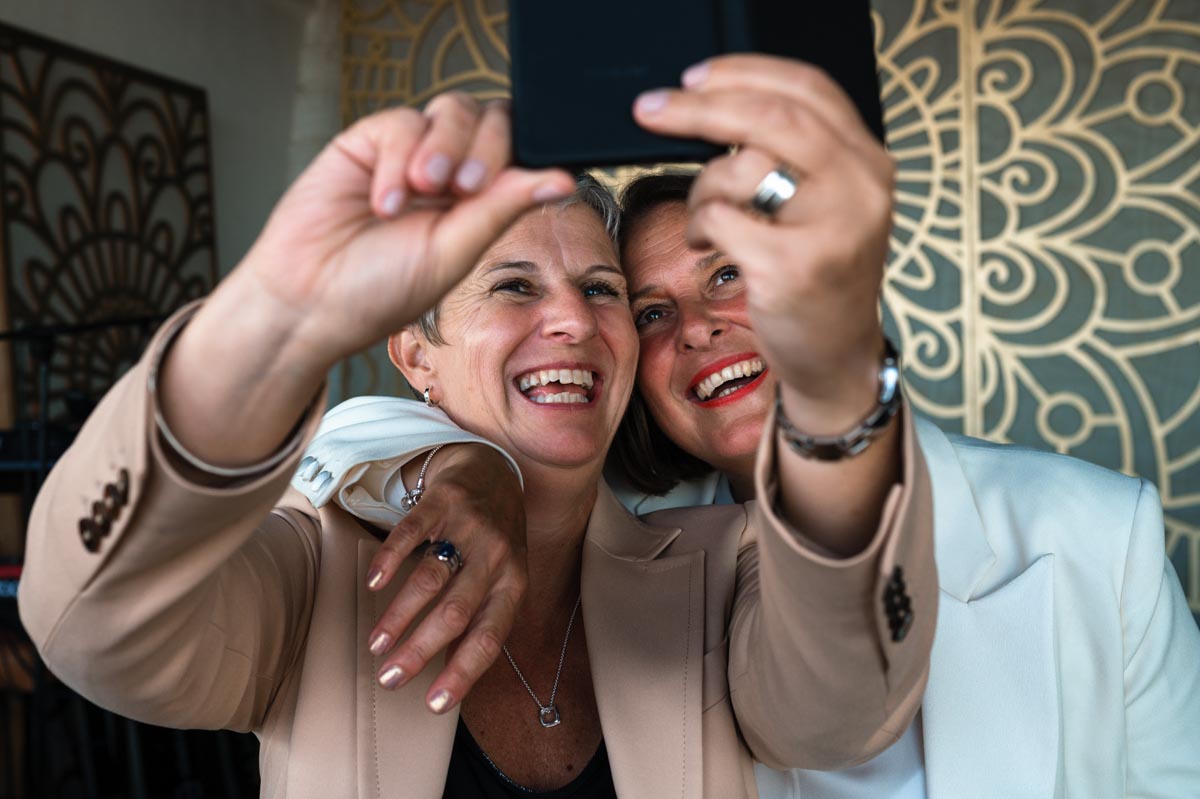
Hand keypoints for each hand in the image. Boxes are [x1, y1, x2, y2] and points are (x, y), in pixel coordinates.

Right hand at [158, 95, 573, 468]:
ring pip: (452, 109)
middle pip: (493, 118)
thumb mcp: (454, 252)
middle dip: (484, 148)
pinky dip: (398, 158)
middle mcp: (451, 171)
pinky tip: (385, 202)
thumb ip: (502, 208)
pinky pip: (400, 122)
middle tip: (462, 189)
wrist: (310, 301)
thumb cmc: (380, 290)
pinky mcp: (368, 141)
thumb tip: (562, 179)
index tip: (500, 189)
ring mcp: (410, 152)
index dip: (519, 155)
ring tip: (423, 190)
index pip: (520, 151)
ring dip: (444, 147)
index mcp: (481, 201)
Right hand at [363, 444, 527, 712]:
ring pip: (430, 579)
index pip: (490, 637)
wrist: (493, 470)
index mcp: (513, 584)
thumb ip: (482, 619)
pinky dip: (390, 560)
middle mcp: (496, 557)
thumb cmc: (495, 541)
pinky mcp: (443, 501)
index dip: (463, 672)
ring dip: (399, 616)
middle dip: (419, 651)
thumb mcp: (503, 579)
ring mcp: (471, 527)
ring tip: (376, 644)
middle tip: (389, 678)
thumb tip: (451, 679)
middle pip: (455, 613)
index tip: (433, 704)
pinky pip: (412, 533)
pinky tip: (373, 583)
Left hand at [633, 55, 893, 426]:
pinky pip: (722, 220)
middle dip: (700, 109)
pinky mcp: (796, 267)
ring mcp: (833, 229)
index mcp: (867, 161)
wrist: (835, 357)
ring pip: (741, 169)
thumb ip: (792, 157)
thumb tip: (716, 108)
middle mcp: (861, 188)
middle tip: (652, 110)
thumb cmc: (816, 277)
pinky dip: (700, 228)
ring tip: (701, 219)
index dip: (745, 72)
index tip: (695, 78)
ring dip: (700, 190)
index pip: (809, 89)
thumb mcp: (824, 205)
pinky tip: (706, 246)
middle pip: (771, 117)